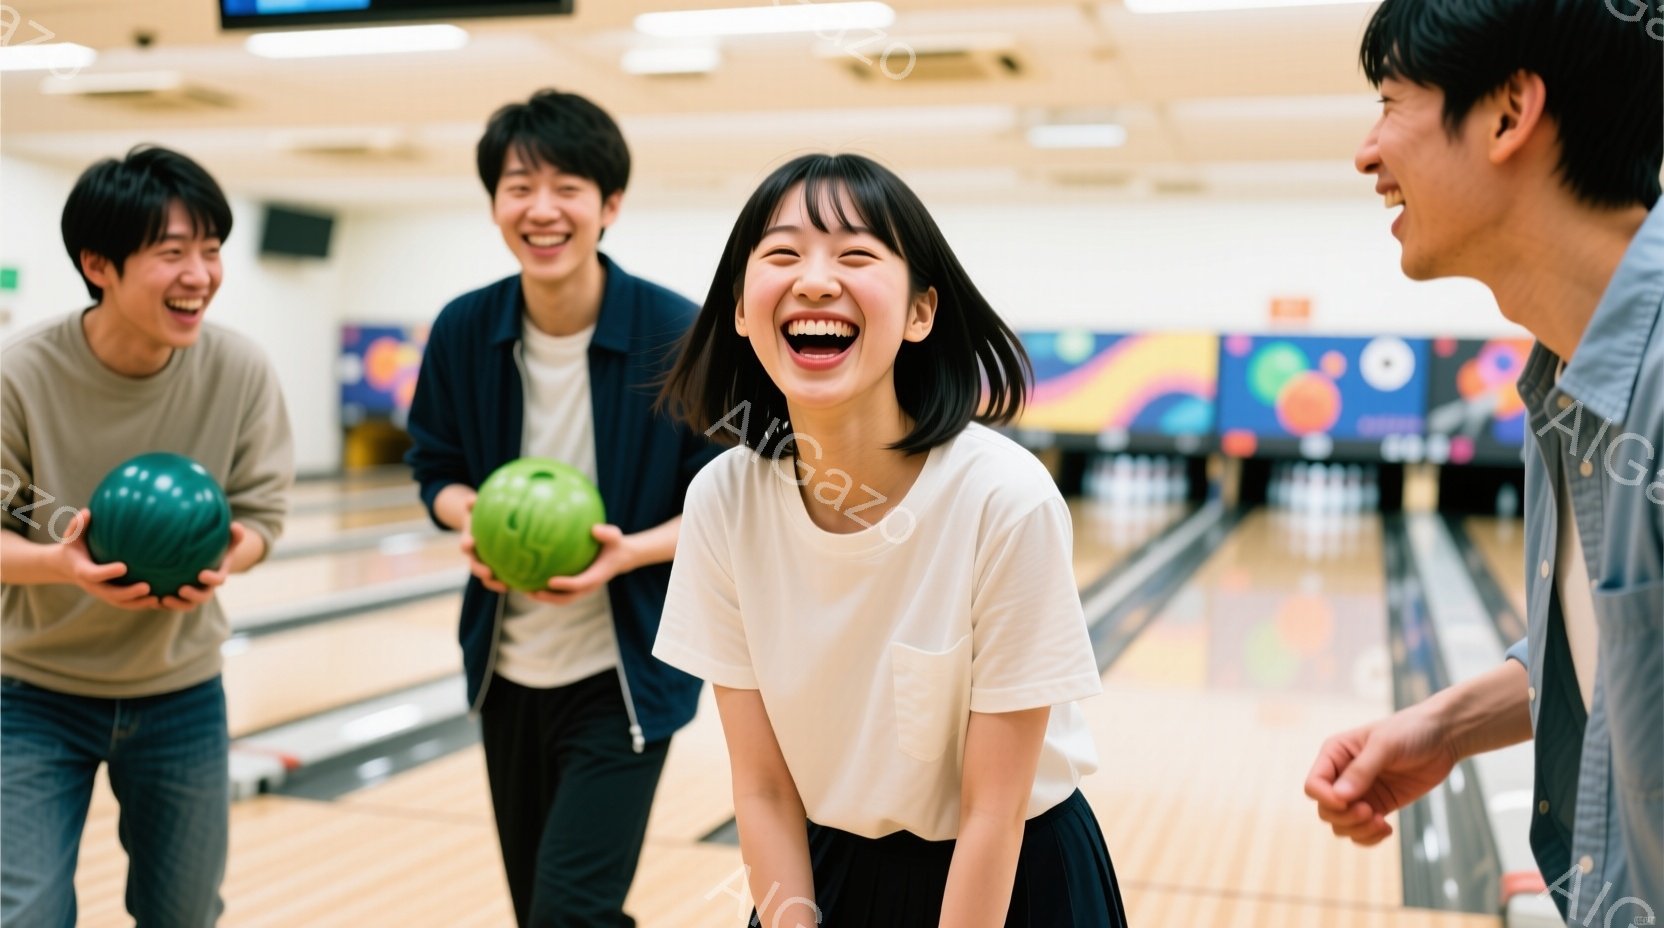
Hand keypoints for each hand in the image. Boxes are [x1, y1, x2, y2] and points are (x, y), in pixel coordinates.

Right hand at [56, 509, 158, 609]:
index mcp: (82, 571)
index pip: (94, 574)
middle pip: (110, 594)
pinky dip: (140, 604)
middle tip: (147, 587)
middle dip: (128, 593)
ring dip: (138, 603)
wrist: (67, 566)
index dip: (107, 572)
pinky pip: (125, 604)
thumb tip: (87, 512)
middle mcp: (92, 586)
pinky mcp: (110, 596)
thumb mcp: (72, 535)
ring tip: (157, 599)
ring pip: (120, 603)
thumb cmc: (74, 546)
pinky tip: (158, 601)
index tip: (124, 567)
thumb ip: (78, 525)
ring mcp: (101, 593)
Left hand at [157, 522, 246, 611]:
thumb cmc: (215, 546)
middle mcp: (206, 587)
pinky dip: (163, 605)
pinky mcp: (179, 597)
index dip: (212, 579)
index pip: (219, 580)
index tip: (201, 574)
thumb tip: (236, 526)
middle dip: (193, 596)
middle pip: (203, 597)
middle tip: (181, 589)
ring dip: (176, 605)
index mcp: (218, 575)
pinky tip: (152, 600)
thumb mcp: (226, 538)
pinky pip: (172, 605)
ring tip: (163, 599)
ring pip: (187, 605)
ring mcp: (193, 594)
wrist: (204, 557)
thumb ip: (233, 533)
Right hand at [458, 499, 507, 593]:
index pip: (465, 544)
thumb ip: (472, 504)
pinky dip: (510, 583)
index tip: (468, 543)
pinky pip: (502, 580)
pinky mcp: (496, 571)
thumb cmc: (481, 515)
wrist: (482, 528)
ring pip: (487, 578)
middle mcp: (475, 556)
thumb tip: (470, 499)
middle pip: (474, 566)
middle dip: (480, 571)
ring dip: (494, 583)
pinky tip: (524, 585)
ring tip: (505, 586)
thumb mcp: (475, 508)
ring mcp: (485, 565)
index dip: (466, 544)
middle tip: (489, 572)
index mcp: (469, 541)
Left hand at [529, 525, 636, 605]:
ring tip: (524, 591)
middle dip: (549, 598)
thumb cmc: (615, 544)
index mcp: (597, 576)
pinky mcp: (576, 586)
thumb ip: (607, 533)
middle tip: (532, 592)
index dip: (566, 585)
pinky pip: (559, 591)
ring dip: (544, 597)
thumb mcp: (615, 536)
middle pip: (567, 598)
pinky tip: (530, 579)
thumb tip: (594, 528)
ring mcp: (581, 589)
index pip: (580, 584)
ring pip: (561, 598)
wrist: (620, 557)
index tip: (550, 581)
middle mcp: (588, 586)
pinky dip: (545, 590)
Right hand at [1304, 703, 1459, 845]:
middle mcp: (1342, 775)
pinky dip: (1370, 837)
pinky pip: (1362, 831)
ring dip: (1358, 831)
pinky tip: (1387, 828)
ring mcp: (1360, 793)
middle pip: (1325, 810)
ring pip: (1341, 825)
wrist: (1443, 738)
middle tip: (1371, 812)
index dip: (1326, 799)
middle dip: (1345, 818)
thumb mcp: (1385, 745)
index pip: (1314, 785)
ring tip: (1382, 823)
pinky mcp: (1379, 806)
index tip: (1352, 803)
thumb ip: (1361, 770)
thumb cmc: (1410, 731)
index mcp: (1335, 754)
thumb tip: (1340, 797)